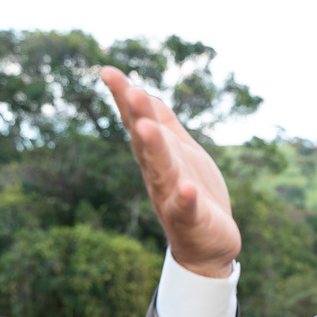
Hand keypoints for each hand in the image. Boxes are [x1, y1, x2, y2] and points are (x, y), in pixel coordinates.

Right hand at [100, 66, 239, 276]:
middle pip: (146, 144)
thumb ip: (165, 124)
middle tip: (130, 92)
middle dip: (139, 118)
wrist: (209, 245)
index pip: (138, 123)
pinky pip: (186, 208)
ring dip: (155, 150)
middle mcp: (158, 175)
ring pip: (162, 171)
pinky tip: (186, 187)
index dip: (124, 98)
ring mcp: (172, 197)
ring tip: (148, 128)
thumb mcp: (181, 152)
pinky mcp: (191, 220)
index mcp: (156, 157)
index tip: (108, 72)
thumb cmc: (193, 193)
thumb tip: (144, 92)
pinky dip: (185, 198)